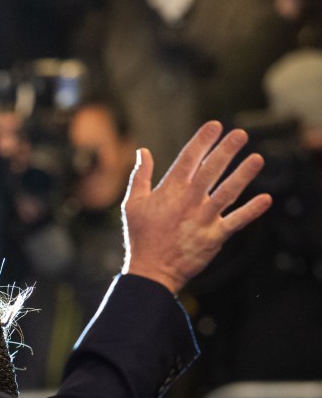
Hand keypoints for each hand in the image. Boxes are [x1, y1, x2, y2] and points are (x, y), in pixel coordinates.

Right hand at [122, 121, 270, 293]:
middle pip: (211, 171)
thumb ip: (140, 175)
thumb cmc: (141, 237)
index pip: (188, 159)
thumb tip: (143, 151)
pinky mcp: (214, 237)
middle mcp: (188, 202)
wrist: (151, 271)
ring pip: (227, 193)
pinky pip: (236, 222)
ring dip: (243, 175)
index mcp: (169, 191)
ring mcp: (203, 219)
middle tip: (241, 134)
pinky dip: (251, 211)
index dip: (202, 141)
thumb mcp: (132, 203)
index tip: (215, 126)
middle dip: (226, 151)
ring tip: (258, 159)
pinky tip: (266, 199)